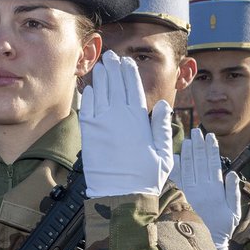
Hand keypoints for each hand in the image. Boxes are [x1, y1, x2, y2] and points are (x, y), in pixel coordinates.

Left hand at [80, 51, 172, 197]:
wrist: (120, 193)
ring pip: (100, 93)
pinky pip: (87, 109)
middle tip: (110, 56)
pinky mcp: (88, 133)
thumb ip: (161, 125)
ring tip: (100, 65)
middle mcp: (118, 117)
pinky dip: (88, 96)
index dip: (129, 73)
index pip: (133, 88)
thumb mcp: (163, 150)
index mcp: (138, 119)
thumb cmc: (144, 175)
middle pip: (115, 85)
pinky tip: (89, 87)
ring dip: (100, 77)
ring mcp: (101, 124)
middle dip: (113, 69)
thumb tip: (161, 104)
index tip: (126, 62)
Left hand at [174, 128, 240, 249]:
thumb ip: (232, 190)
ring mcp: (191, 191)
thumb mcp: (234, 209)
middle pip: (200, 162)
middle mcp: (202, 188)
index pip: (213, 164)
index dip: (211, 150)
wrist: (207, 240)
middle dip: (198, 146)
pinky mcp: (184, 196)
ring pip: (189, 168)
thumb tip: (232, 173)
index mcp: (215, 189)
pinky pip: (179, 180)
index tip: (210, 137)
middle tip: (197, 131)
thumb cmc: (223, 225)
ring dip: (188, 153)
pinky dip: (176, 169)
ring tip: (188, 139)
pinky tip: (174, 158)